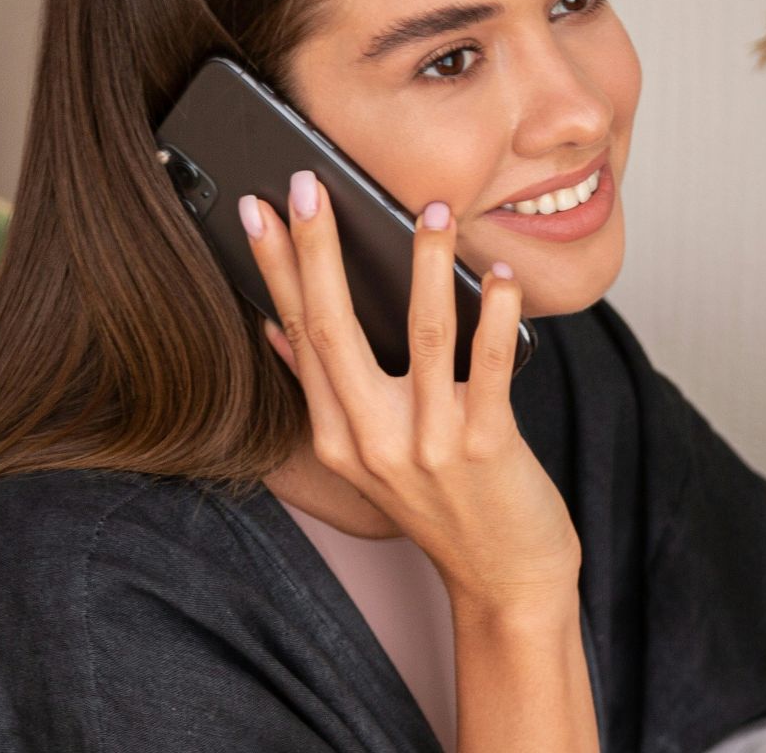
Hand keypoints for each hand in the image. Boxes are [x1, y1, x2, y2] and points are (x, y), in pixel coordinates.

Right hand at [240, 171, 580, 613]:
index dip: (277, 269)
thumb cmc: (445, 508)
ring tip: (431, 209)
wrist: (506, 580)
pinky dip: (497, 316)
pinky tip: (499, 275)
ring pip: (422, 336)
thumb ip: (323, 392)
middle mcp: (372, 442)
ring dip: (424, 265)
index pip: (298, 334)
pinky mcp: (486, 446)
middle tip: (306, 186)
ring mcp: (428, 445)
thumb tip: (272, 327)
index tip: (259, 210)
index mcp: (337, 438)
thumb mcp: (367, 459)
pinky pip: (490, 367)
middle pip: (334, 329)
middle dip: (317, 250)